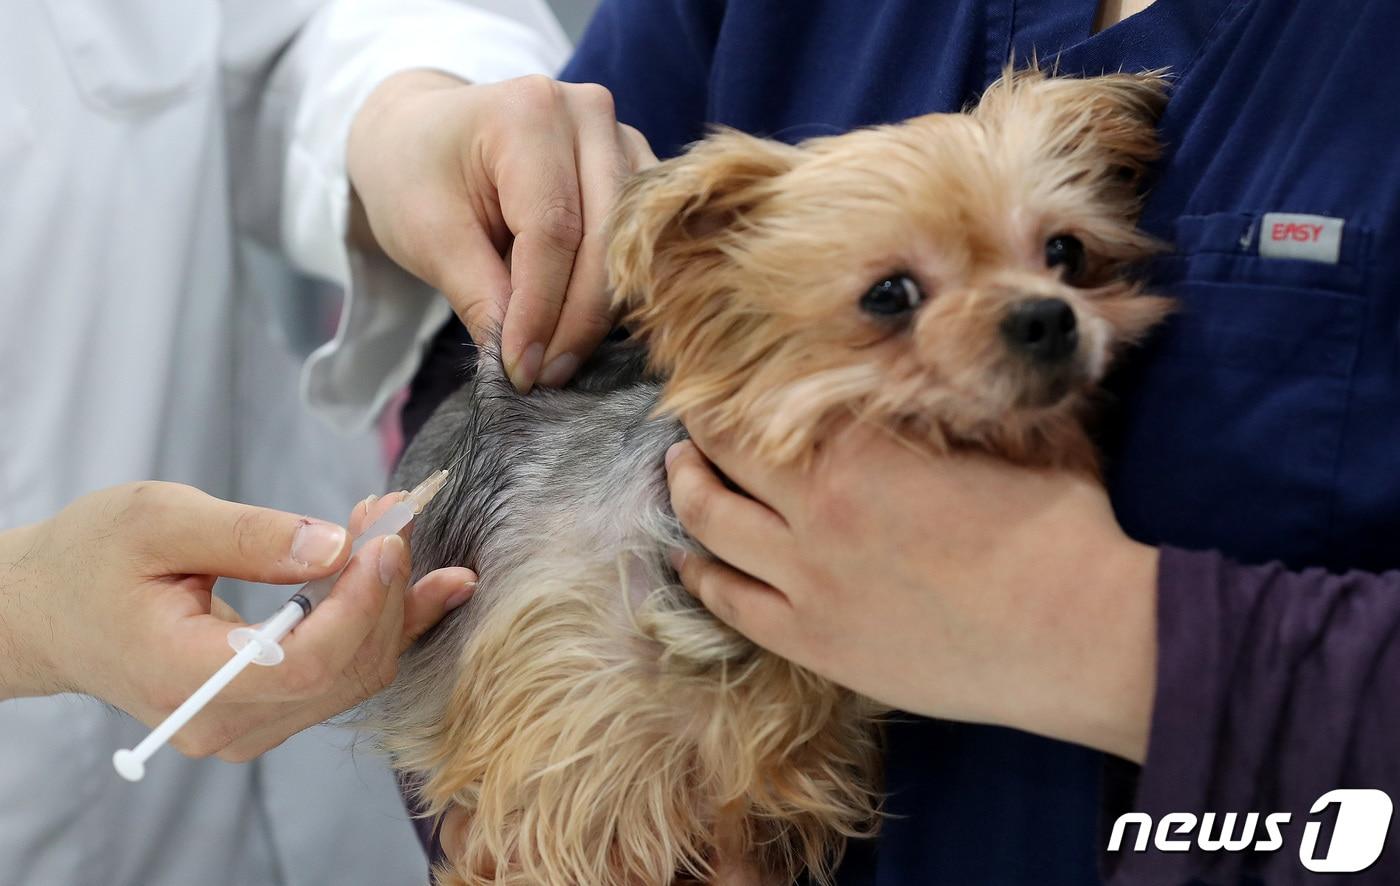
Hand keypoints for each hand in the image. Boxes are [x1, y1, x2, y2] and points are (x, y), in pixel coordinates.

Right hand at [0, 482, 474, 760]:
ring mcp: (246, 726)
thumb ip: (249, 536)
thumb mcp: (157, 520)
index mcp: (185, 678)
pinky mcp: (266, 712)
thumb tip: (333, 547)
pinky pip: (345, 675)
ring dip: (389, 600)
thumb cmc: (92, 559)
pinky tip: (429, 584)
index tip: (385, 539)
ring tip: (392, 529)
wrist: (52, 610)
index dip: (362, 604)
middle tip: (393, 512)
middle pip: (344, 669)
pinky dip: (384, 623)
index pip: (305, 664)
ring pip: (356, 674)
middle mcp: (220, 722)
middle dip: (385, 588)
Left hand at [348, 71, 656, 391]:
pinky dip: (616, 290)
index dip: (541, 309)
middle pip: (606, 239)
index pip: (552, 229)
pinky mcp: (637, 168)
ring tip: (560, 359)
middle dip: (577, 320)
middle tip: (546, 377)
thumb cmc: (417, 174)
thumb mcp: (428, 235)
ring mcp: (622, 137)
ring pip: (633, 246)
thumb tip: (526, 362)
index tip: (522, 370)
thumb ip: (480, 295)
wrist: (423, 133)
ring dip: (601, 311)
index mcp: (528, 112)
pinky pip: (642, 241)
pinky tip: (584, 328)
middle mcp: (588, 114)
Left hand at [664, 425, 1159, 761]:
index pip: (770, 402)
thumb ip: (947, 406)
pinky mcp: (816, 643)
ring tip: (679, 473)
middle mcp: (815, 508)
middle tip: (690, 419)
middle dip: (700, 430)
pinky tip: (688, 562)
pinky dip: (701, 576)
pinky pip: (731, 606)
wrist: (1078, 633)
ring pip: (710, 526)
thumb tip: (932, 373)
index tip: (727, 377)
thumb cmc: (1058, 526)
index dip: (740, 387)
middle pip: (724, 455)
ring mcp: (807, 582)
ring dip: (686, 491)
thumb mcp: (1006, 436)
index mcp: (859, 449)